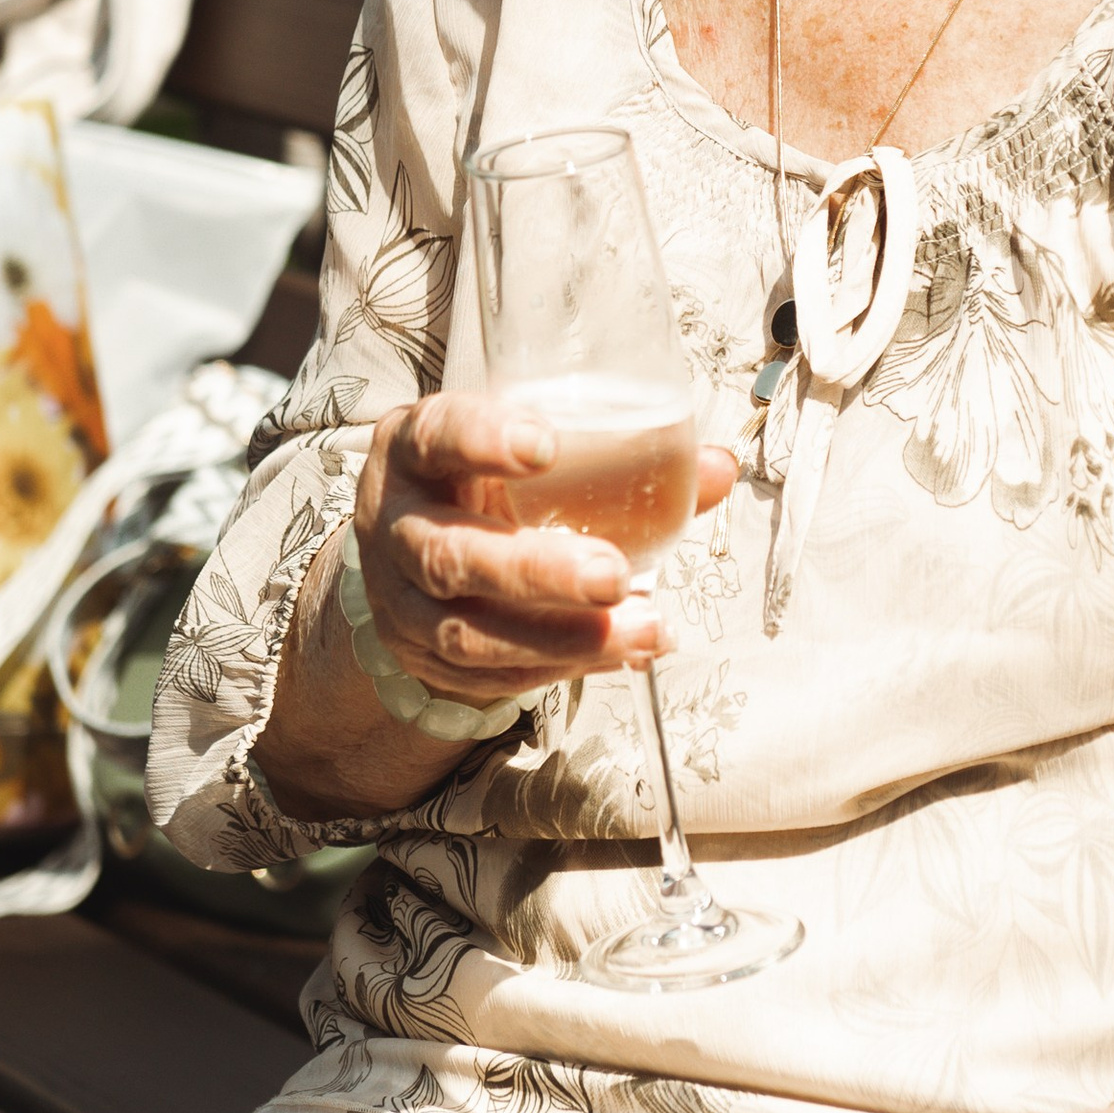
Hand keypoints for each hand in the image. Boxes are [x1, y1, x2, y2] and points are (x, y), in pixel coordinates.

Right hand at [258, 394, 735, 822]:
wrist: (406, 558)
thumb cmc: (478, 485)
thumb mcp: (519, 450)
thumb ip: (615, 455)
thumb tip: (718, 466)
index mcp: (414, 450)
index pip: (438, 436)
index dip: (483, 440)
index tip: (545, 444)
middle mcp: (394, 524)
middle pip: (451, 555)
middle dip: (536, 570)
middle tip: (612, 574)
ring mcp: (401, 601)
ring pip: (468, 632)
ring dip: (561, 637)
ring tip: (643, 627)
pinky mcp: (425, 659)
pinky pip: (490, 676)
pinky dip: (562, 667)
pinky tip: (624, 653)